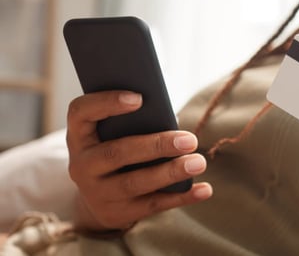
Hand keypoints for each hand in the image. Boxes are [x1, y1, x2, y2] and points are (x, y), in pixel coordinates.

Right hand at [66, 91, 212, 231]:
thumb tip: (169, 117)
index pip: (81, 112)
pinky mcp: (116, 213)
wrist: (100, 198)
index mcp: (80, 135)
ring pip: (134, 183)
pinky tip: (204, 189)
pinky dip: (182, 197)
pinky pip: (152, 205)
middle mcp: (82, 165)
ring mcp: (97, 192)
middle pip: (117, 153)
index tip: (139, 98)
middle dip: (156, 145)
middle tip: (190, 140)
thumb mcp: (115, 135)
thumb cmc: (117, 150)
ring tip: (199, 162)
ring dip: (170, 172)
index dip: (106, 103)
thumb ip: (134, 122)